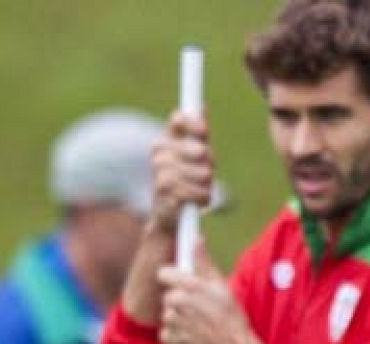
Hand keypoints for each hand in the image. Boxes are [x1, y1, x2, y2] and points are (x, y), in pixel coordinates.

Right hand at [148, 110, 215, 234]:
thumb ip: (198, 132)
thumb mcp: (194, 154)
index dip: (194, 124)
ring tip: (197, 188)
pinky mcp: (166, 191)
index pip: (179, 120)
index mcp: (167, 139)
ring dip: (206, 184)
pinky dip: (202, 198)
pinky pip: (198, 192)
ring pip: (203, 174)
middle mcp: (160, 152)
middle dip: (209, 164)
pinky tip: (195, 200)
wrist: (166, 212)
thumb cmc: (185, 179)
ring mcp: (161, 171)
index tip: (204, 132)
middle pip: (201, 151)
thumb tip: (201, 106)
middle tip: (206, 173)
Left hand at [158, 244, 253, 343]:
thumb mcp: (222, 287)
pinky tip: (194, 338)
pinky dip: (178, 337)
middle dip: (181, 303)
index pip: (164, 274)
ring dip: (180, 321)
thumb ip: (204, 263)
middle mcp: (177, 303)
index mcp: (189, 286)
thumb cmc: (232, 321)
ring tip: (200, 327)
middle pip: (168, 297)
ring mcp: (171, 323)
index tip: (183, 285)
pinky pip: (167, 335)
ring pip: (168, 316)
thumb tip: (196, 239)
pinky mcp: (168, 341)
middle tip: (201, 311)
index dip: (173, 279)